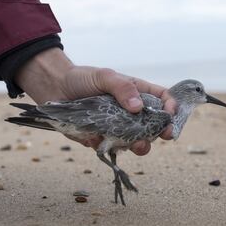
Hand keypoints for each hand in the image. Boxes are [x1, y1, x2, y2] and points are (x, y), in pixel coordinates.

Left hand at [15, 48, 175, 154]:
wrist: (55, 88)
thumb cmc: (82, 79)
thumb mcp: (105, 77)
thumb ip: (122, 88)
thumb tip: (138, 107)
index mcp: (136, 94)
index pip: (162, 100)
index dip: (171, 108)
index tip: (171, 115)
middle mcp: (130, 113)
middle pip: (154, 126)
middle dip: (160, 133)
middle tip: (163, 136)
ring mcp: (117, 127)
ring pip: (136, 142)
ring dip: (140, 145)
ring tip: (138, 145)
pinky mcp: (102, 139)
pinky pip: (111, 148)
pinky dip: (108, 146)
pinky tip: (97, 138)